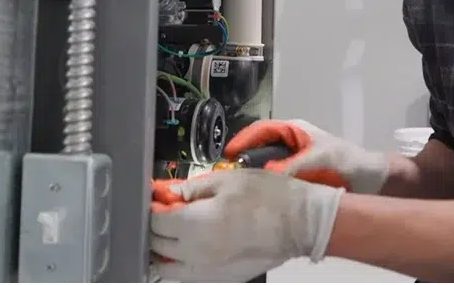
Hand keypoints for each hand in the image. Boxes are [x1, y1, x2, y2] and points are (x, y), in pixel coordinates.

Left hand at [150, 169, 344, 281]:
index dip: (153, 206)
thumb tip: (170, 193)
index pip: (155, 221)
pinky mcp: (220, 279)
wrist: (300, 223)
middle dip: (155, 227)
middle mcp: (196, 253)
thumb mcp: (228, 179)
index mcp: (195, 225)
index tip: (157, 197)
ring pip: (167, 268)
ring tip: (172, 232)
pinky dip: (179, 263)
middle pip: (157, 244)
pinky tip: (189, 246)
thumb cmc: (269, 197)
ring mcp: (207, 271)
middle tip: (164, 210)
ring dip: (163, 250)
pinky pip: (186, 275)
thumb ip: (193, 188)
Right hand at [227, 119, 389, 193]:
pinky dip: (266, 189)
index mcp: (294, 131)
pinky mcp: (296, 180)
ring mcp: (292, 163)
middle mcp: (290, 145)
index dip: (242, 140)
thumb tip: (266, 174)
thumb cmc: (349, 161)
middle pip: (258, 149)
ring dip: (254, 177)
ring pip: (265, 167)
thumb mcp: (322, 159)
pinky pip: (276, 182)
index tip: (228, 156)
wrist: (372, 181)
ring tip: (239, 189)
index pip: (261, 130)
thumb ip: (294, 165)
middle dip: (244, 161)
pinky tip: (259, 200)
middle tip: (229, 177)